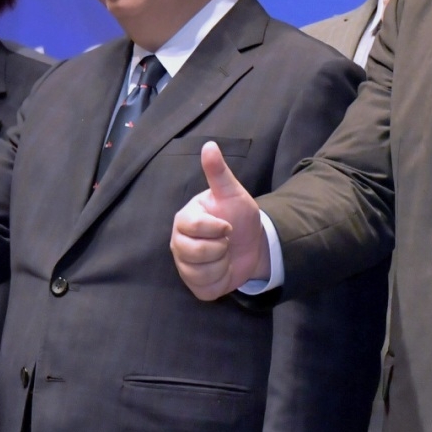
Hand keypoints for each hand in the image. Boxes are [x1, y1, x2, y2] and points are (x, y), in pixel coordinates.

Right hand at [170, 141, 266, 299]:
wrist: (253, 246)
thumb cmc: (239, 217)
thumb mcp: (232, 193)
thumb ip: (218, 173)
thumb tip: (210, 145)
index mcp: (185, 219)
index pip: (193, 226)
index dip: (216, 228)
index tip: (228, 224)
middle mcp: (179, 243)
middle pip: (195, 252)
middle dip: (220, 247)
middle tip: (226, 240)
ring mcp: (184, 265)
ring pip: (200, 271)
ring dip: (222, 263)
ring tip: (224, 254)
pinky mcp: (194, 284)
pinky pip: (205, 286)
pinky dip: (220, 279)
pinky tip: (223, 269)